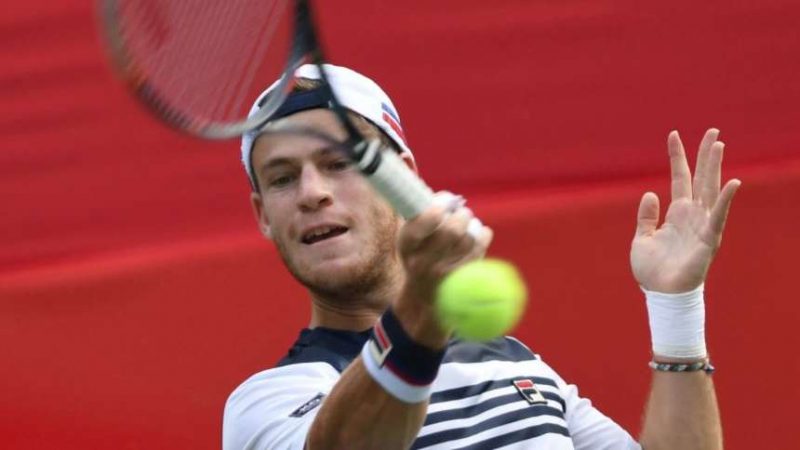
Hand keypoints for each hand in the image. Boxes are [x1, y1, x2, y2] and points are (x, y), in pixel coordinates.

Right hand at [393, 192, 492, 347]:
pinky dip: (483, 236)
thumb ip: (422, 217)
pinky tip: (479, 234)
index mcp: (406, 247)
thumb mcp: (411, 241)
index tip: (443, 205)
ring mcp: (444, 274)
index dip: (434, 212)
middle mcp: (422, 263)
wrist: (425, 298)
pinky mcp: (463, 281)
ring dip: (472, 224)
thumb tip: (448, 198)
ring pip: (468, 239)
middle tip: (462, 212)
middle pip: (450, 231)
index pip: (417, 227)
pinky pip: (480, 249)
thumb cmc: (419, 257)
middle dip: (460, 215)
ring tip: (468, 222)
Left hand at [631, 129, 740, 292]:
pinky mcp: (709, 239)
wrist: (661, 294)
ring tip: (719, 144)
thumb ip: (647, 216)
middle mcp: (693, 215)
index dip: (677, 157)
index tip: (673, 134)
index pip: (680, 178)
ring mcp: (702, 225)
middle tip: (712, 131)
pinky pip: (719, 216)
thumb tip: (650, 193)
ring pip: (711, 190)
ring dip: (715, 168)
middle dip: (706, 155)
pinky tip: (732, 182)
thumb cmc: (652, 271)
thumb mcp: (641, 238)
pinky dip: (726, 200)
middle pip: (701, 178)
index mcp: (677, 214)